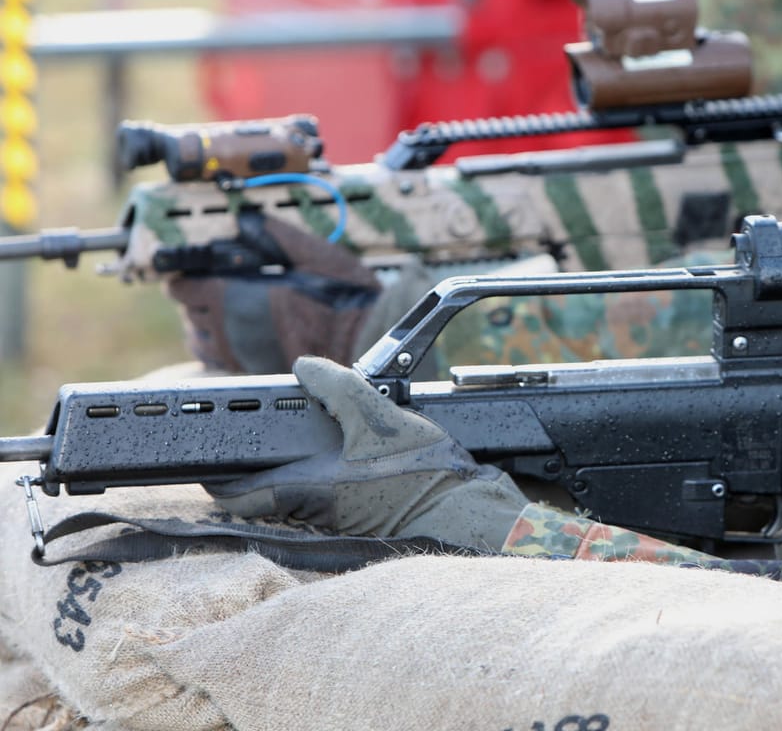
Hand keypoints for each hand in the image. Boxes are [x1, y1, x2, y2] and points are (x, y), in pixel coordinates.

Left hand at [165, 214, 381, 373]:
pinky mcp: (253, 370)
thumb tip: (249, 220)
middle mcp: (227, 328)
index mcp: (231, 296)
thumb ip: (276, 235)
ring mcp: (238, 353)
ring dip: (203, 324)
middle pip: (187, 312)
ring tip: (223, 313)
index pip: (181, 288)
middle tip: (218, 287)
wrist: (362, 342)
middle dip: (196, 298)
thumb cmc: (340, 298)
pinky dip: (217, 347)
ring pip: (198, 340)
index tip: (197, 272)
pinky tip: (235, 335)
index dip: (185, 277)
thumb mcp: (313, 253)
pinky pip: (217, 361)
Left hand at [205, 357, 528, 550]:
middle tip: (247, 444)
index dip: (217, 477)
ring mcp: (340, 520)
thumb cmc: (425, 476)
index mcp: (308, 489)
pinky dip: (323, 479)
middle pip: (266, 495)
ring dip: (290, 473)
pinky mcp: (365, 520)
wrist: (469, 513)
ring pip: (296, 498)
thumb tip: (306, 367)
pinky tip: (343, 458)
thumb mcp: (380, 417)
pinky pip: (327, 500)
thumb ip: (339, 388)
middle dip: (254, 471)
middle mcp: (317, 512)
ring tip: (295, 444)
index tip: (206, 463)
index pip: (239, 493)